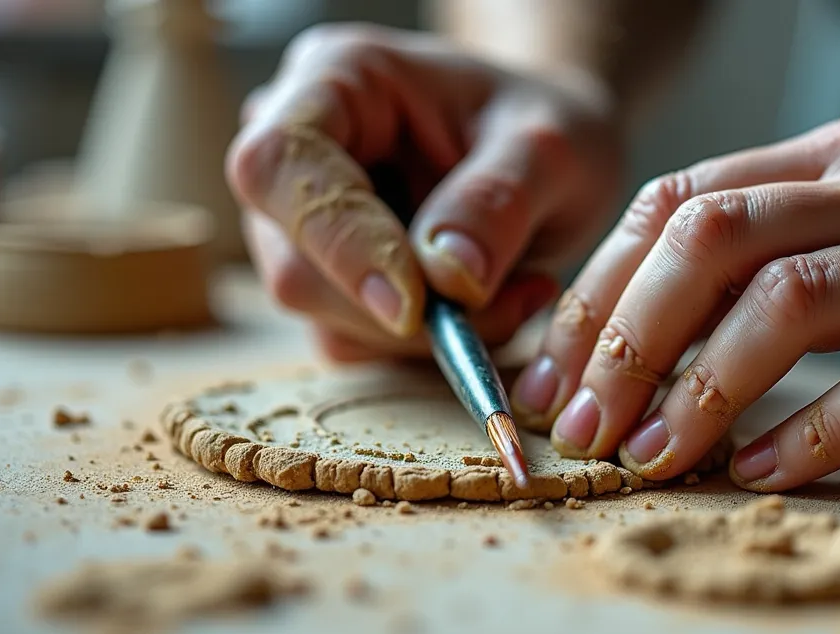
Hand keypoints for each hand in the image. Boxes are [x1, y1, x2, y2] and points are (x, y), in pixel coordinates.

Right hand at [226, 24, 622, 359]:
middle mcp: (297, 154)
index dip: (337, 239)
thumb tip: (446, 276)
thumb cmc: (546, 131)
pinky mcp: (330, 286)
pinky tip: (498, 306)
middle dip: (407, 309)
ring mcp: (304, 228)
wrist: (560, 159)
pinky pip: (360, 345)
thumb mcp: (551, 149)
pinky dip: (432, 348)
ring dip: (432, 335)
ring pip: (329, 320)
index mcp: (335, 79)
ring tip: (522, 291)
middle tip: (516, 297)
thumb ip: (497, 200)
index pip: (279, 164)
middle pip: (296, 265)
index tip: (415, 302)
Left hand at [512, 115, 839, 491]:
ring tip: (657, 454)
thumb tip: (648, 325)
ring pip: (793, 303)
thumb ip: (786, 249)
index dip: (599, 287)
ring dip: (704, 386)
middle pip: (714, 241)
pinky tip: (768, 469)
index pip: (681, 203)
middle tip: (585, 423)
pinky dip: (818, 426)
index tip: (551, 369)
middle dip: (626, 336)